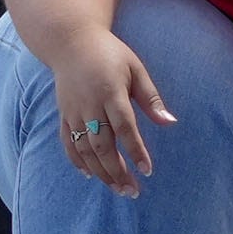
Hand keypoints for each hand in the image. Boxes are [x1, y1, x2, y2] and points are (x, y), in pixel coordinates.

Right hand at [43, 29, 178, 197]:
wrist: (70, 42)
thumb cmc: (110, 54)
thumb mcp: (136, 69)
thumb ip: (151, 97)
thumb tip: (169, 122)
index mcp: (110, 92)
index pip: (125, 128)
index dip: (136, 151)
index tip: (147, 171)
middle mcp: (89, 105)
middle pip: (102, 145)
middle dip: (117, 171)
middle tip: (132, 191)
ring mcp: (73, 111)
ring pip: (84, 149)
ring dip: (100, 171)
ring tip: (117, 188)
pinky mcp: (63, 114)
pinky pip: (68, 142)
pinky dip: (77, 160)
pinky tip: (90, 174)